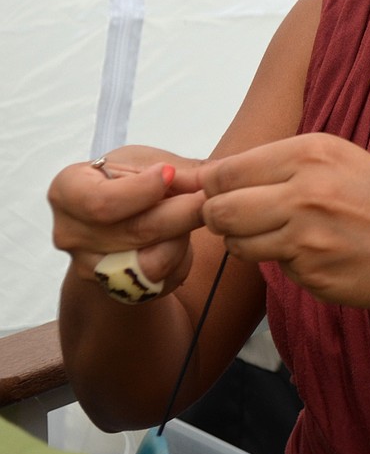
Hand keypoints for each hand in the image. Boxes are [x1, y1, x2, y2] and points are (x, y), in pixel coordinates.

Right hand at [48, 147, 206, 293]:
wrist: (117, 217)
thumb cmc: (128, 181)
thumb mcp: (145, 162)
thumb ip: (179, 170)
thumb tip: (219, 176)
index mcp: (67, 192)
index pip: (102, 202)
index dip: (142, 190)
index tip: (169, 172)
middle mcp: (70, 234)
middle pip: (136, 232)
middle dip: (181, 212)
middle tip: (210, 197)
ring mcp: (91, 268)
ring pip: (153, 262)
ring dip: (183, 237)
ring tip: (193, 215)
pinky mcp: (118, 291)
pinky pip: (162, 282)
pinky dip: (181, 258)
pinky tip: (182, 238)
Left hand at [197, 133, 369, 324]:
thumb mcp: (338, 161)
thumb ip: (280, 165)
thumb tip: (213, 176)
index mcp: (310, 151)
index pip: (225, 170)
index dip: (213, 187)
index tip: (219, 195)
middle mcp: (304, 188)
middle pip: (219, 210)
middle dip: (220, 219)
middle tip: (239, 222)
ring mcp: (307, 234)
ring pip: (238, 244)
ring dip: (247, 244)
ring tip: (282, 237)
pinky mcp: (311, 271)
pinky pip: (272, 267)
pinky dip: (283, 264)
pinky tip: (315, 255)